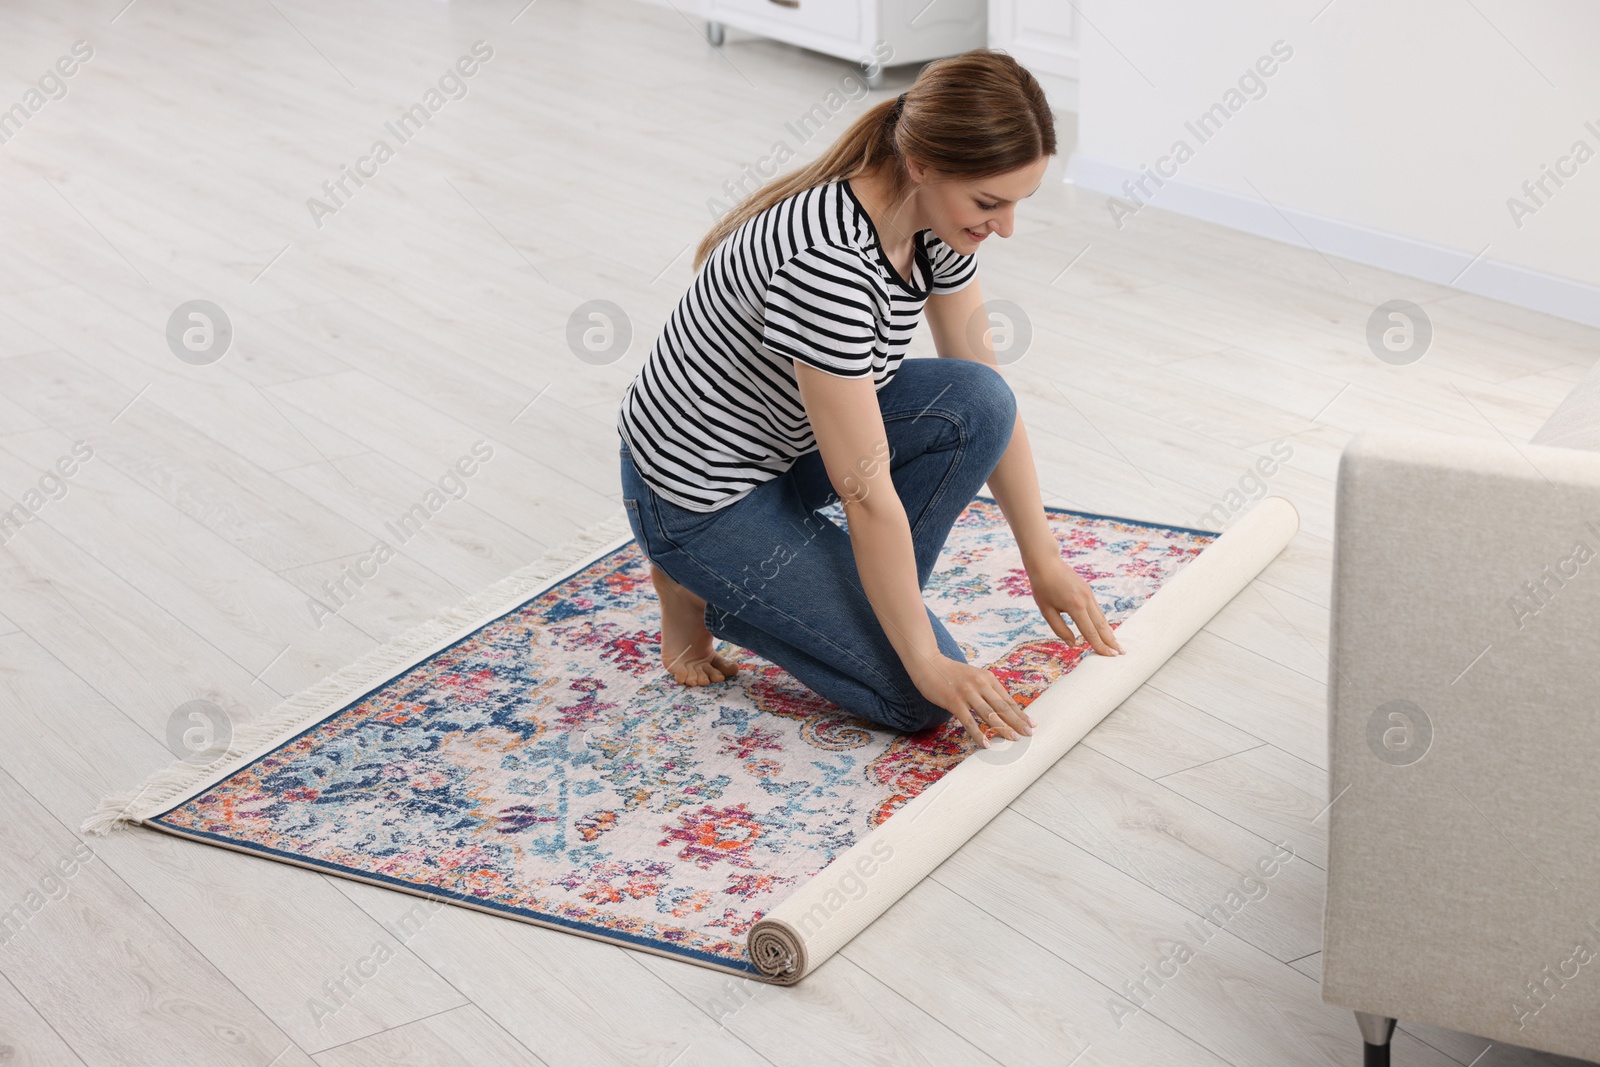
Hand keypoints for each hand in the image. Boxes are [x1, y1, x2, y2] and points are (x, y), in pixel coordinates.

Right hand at [908, 654, 1033, 748]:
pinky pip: (969, 721)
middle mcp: (980, 684)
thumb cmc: (951, 674)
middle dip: (1017, 722)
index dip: (1020, 713)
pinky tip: (986, 744)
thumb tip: (1000, 709)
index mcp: (987, 678)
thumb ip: (986, 690)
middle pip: (1002, 707)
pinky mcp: (954, 701)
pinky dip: (978, 734)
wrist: (927, 664)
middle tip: (1028, 734)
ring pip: (989, 714)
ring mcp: (967, 693)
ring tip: (1013, 739)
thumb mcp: (973, 677)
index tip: (1031, 724)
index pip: (1007, 699)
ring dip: (1002, 728)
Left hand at [1026, 557, 1123, 657]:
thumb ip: (1060, 629)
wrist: (1045, 562)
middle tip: (1121, 654)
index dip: (1100, 645)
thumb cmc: (1042, 587)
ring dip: (1109, 632)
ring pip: (1102, 617)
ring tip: (1116, 644)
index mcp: (1075, 606)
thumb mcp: (1046, 610)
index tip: (1110, 656)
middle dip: (1111, 641)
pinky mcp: (1088, 591)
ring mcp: (1089, 594)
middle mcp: (1086, 600)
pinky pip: (1098, 610)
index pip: (1090, 631)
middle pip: (1101, 625)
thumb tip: (1073, 644)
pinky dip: (1103, 622)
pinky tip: (1106, 630)